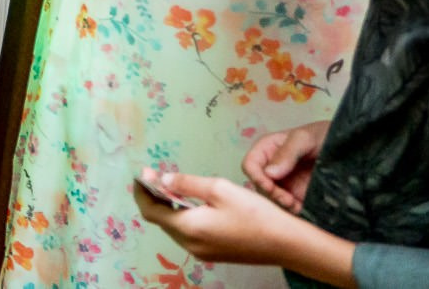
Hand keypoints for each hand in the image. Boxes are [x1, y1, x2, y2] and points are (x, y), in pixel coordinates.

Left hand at [135, 168, 342, 273]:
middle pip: (160, 220)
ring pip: (173, 227)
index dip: (142, 191)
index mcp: (188, 228)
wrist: (287, 244)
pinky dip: (181, 217)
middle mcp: (190, 244)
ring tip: (170, 185)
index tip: (141, 174)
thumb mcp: (219, 189)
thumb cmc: (254, 213)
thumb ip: (186, 184)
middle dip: (153, 197)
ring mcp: (202, 252)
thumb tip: (162, 179)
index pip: (150, 211)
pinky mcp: (213, 254)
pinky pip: (187, 234)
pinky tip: (189, 203)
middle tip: (154, 175)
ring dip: (167, 207)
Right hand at [244, 123, 327, 212]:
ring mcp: (285, 184)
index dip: (256, 177)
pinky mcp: (298, 197)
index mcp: (268, 150)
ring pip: (272, 200)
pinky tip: (303, 210)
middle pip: (259, 186)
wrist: (350, 149)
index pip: (250, 165)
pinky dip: (293, 212)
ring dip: (281, 206)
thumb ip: (287, 153)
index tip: (270, 187)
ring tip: (297, 206)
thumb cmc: (325, 136)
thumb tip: (269, 173)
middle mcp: (272, 168)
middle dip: (271, 196)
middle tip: (288, 201)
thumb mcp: (305, 139)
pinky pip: (288, 208)